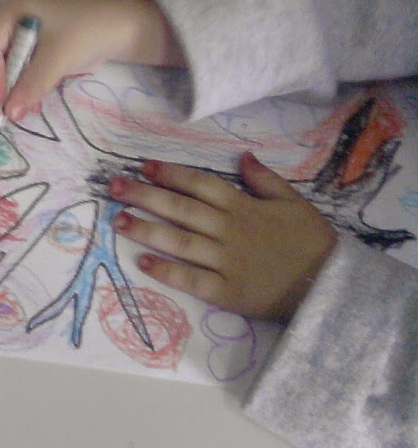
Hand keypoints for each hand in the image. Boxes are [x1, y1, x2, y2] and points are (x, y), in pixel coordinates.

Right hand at [0, 0, 183, 121]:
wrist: (116, 28)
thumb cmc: (86, 33)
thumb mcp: (59, 60)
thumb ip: (31, 86)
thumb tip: (8, 114)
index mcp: (6, 12)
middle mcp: (0, 20)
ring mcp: (7, 33)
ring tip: (16, 105)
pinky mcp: (18, 47)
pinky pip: (0, 68)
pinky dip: (8, 85)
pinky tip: (25, 99)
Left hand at [110, 153, 337, 321]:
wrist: (333, 288)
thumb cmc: (312, 243)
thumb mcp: (294, 203)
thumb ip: (265, 179)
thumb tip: (241, 155)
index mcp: (244, 207)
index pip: (200, 184)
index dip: (171, 174)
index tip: (143, 166)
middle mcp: (230, 231)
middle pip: (181, 209)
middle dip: (145, 195)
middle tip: (113, 187)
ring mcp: (227, 262)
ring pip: (180, 242)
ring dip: (147, 229)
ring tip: (119, 220)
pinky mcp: (228, 292)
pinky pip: (192, 280)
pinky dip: (167, 271)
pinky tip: (143, 261)